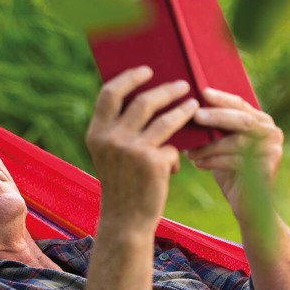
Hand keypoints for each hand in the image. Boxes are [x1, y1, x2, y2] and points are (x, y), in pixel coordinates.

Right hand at [85, 66, 200, 228]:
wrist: (124, 219)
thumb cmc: (121, 183)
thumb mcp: (110, 154)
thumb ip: (119, 129)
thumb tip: (147, 98)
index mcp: (96, 133)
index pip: (110, 93)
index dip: (129, 78)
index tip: (147, 70)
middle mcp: (110, 138)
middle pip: (143, 101)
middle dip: (166, 90)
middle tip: (182, 85)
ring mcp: (131, 150)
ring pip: (165, 120)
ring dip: (183, 110)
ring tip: (194, 106)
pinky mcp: (152, 162)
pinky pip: (172, 147)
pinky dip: (176, 154)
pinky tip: (177, 164)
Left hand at [186, 87, 283, 218]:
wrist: (246, 202)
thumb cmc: (227, 169)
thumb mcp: (220, 144)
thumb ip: (213, 127)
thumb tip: (184, 109)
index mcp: (260, 120)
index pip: (239, 103)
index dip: (221, 98)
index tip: (201, 92)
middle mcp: (271, 131)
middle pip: (241, 119)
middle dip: (216, 116)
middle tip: (194, 115)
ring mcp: (273, 148)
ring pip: (236, 141)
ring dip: (208, 145)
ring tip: (188, 150)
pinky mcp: (269, 165)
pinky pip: (236, 160)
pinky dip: (213, 161)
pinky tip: (197, 163)